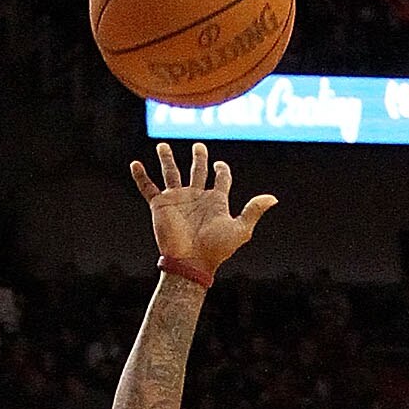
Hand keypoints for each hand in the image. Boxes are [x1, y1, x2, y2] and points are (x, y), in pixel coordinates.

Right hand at [129, 142, 275, 276]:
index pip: (220, 179)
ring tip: (162, 146)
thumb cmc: (216, 249)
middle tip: (199, 146)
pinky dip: (140, 176)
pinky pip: (148, 187)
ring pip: (171, 173)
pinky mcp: (160, 205)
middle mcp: (196, 197)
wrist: (191, 262)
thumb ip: (253, 211)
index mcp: (215, 201)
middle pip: (197, 170)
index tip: (219, 165)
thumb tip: (273, 198)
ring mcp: (177, 200)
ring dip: (167, 159)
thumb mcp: (240, 229)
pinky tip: (134, 164)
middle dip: (199, 158)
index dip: (221, 170)